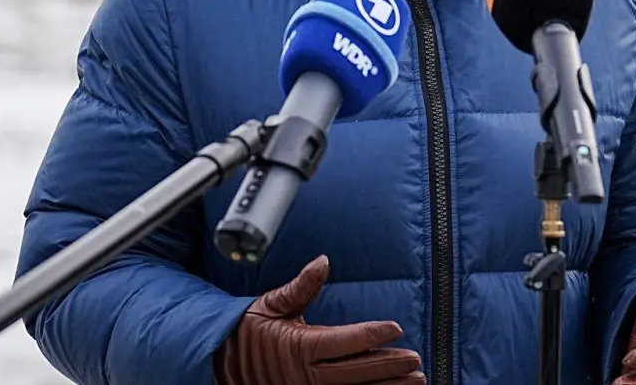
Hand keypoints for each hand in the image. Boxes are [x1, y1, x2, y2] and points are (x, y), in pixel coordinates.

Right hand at [214, 255, 423, 384]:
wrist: (219, 363)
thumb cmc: (247, 331)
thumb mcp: (270, 305)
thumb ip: (301, 286)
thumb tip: (322, 261)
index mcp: (298, 347)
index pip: (342, 342)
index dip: (371, 335)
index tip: (396, 328)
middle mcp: (304, 375)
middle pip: (354, 372)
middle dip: (388, 367)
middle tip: (416, 361)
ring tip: (416, 380)